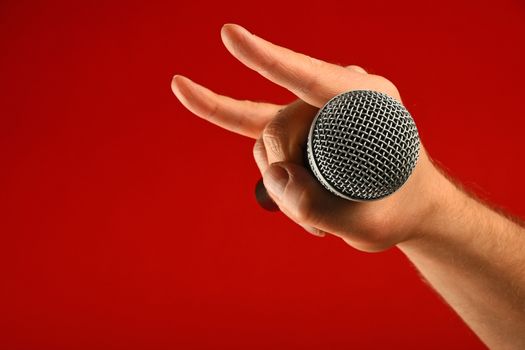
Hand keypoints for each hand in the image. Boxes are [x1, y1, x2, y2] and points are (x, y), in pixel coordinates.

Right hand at [171, 24, 445, 251]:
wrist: (407, 204)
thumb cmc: (395, 208)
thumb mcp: (366, 224)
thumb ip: (317, 207)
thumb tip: (275, 178)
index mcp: (368, 102)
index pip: (308, 77)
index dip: (266, 59)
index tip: (230, 35)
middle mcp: (337, 94)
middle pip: (278, 126)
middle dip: (281, 175)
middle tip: (308, 213)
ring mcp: (314, 106)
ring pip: (265, 135)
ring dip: (278, 179)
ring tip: (312, 212)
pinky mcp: (298, 122)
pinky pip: (249, 117)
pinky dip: (221, 112)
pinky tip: (187, 92)